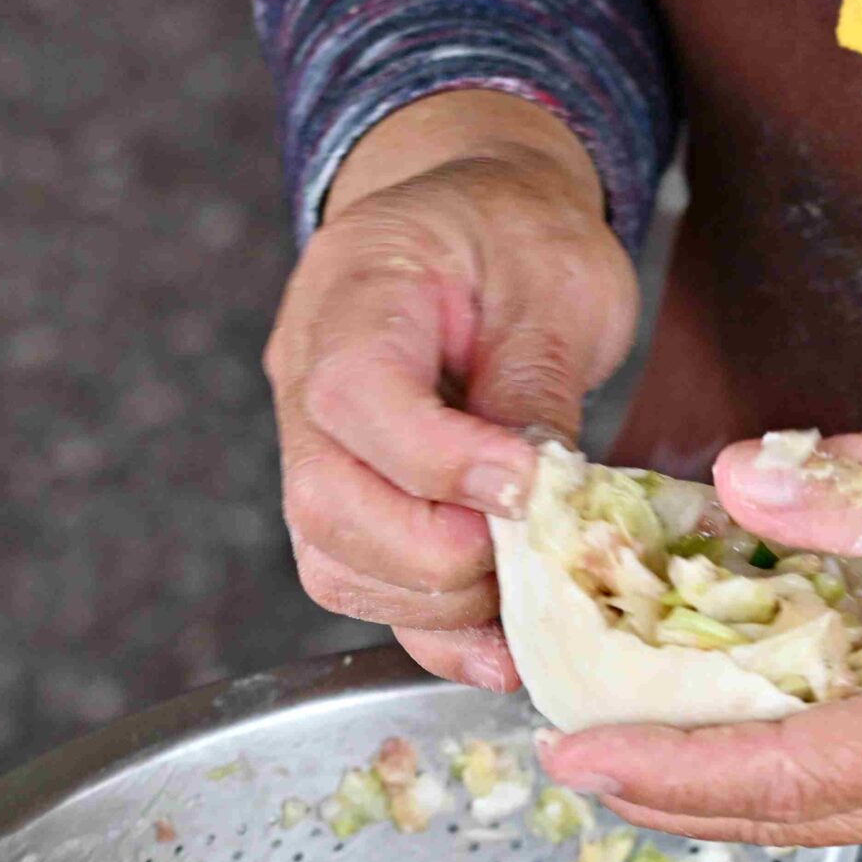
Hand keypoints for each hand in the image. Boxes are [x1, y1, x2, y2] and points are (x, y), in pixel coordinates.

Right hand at [267, 90, 638, 687]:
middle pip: (326, 502)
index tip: (528, 489)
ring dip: (436, 604)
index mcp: (354, 291)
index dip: (439, 463)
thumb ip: (537, 385)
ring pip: (334, 563)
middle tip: (535, 553)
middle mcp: (306, 378)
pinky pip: (365, 585)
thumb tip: (539, 497)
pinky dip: (433, 629)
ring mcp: (315, 446)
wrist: (474, 218)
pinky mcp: (347, 499)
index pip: (355, 395)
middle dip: (439, 555)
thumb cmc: (516, 233)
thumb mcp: (556, 278)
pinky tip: (502, 643)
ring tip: (531, 596)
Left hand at [538, 420, 861, 848]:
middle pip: (784, 818)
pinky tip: (742, 718)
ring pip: (821, 814)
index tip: (569, 750)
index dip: (663, 766)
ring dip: (721, 785)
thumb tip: (736, 477)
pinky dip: (786, 765)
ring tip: (629, 739)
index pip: (778, 773)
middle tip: (565, 750)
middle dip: (666, 792)